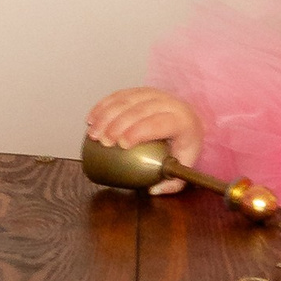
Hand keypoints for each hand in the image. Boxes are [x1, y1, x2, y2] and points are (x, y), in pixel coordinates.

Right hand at [85, 87, 202, 194]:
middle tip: (103, 142)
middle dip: (117, 125)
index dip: (138, 131)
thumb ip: (172, 183)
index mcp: (182, 121)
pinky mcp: (140, 92)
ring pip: (126, 100)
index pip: (158, 123)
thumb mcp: (185, 164)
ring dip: (106, 115)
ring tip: (93, 133)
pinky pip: (119, 95)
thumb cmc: (184, 143)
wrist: (188, 119)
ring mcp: (153, 94)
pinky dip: (103, 106)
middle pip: (138, 110)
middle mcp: (168, 103)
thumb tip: (153, 189)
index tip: (122, 144)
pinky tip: (92, 119)